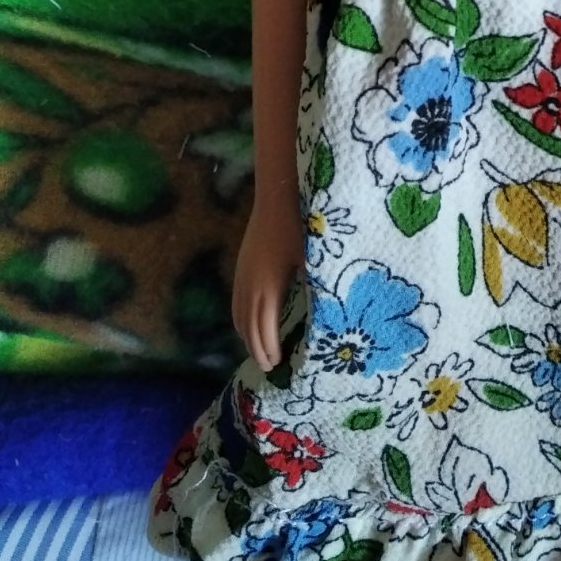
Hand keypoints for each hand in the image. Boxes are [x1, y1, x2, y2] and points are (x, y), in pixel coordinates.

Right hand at [232, 195, 304, 370]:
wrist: (278, 194)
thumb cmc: (301, 224)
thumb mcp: (314, 260)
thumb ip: (315, 289)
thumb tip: (324, 317)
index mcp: (269, 287)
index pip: (264, 329)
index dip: (269, 349)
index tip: (277, 364)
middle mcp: (250, 285)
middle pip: (248, 326)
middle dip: (257, 349)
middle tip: (269, 366)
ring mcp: (242, 274)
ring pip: (239, 315)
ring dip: (247, 336)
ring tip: (260, 351)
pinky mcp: (242, 264)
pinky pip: (236, 301)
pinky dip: (241, 319)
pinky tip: (249, 324)